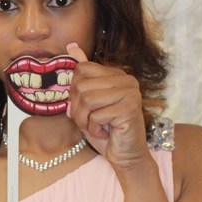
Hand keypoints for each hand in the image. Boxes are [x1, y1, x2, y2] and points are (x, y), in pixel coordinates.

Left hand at [66, 43, 150, 173]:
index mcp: (116, 74)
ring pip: (87, 100)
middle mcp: (126, 80)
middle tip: (88, 121)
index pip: (81, 69)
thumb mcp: (87, 101)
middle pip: (81, 85)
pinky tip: (106, 132)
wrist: (125, 155)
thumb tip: (70, 46)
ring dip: (84, 120)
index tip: (83, 107)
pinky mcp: (130, 108)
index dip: (74, 92)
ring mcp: (130, 93)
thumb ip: (81, 75)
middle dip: (77, 109)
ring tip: (96, 127)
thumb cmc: (105, 129)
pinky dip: (95, 128)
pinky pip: (97, 115)